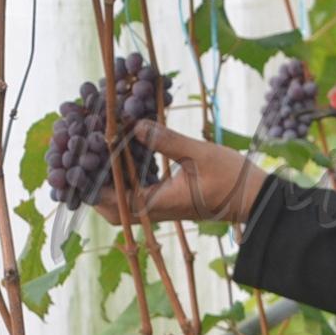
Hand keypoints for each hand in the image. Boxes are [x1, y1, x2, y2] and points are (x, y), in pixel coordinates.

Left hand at [92, 122, 267, 226]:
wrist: (256, 200)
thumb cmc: (232, 181)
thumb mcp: (199, 155)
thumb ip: (165, 140)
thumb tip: (136, 124)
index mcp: (156, 204)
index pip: (109, 200)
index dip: (89, 182)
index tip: (79, 158)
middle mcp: (153, 210)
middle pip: (109, 205)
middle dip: (93, 183)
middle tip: (85, 153)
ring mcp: (160, 206)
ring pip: (121, 199)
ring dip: (110, 177)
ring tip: (101, 149)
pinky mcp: (168, 200)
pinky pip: (137, 192)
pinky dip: (127, 175)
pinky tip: (129, 151)